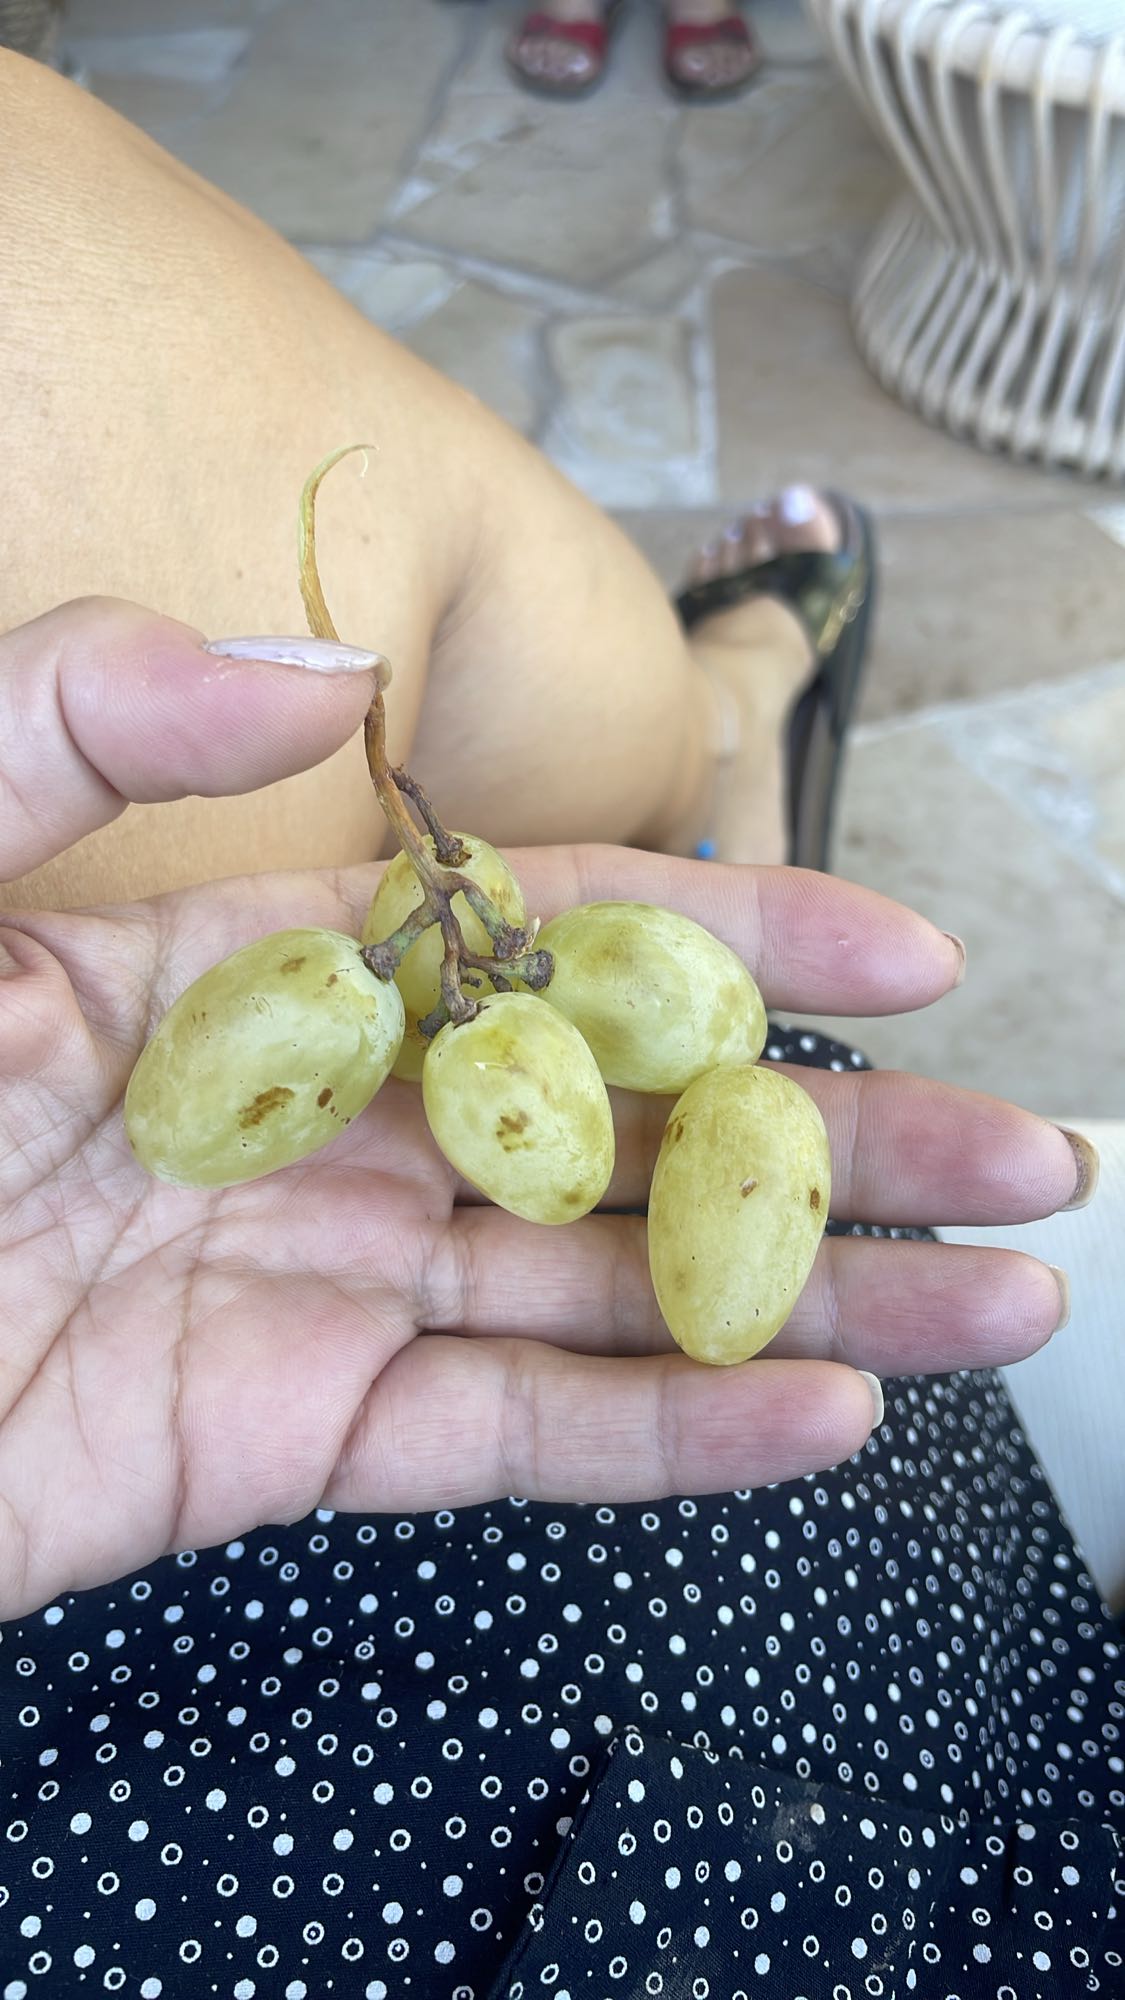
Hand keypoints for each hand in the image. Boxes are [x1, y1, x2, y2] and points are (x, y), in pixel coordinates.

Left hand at [0, 601, 1082, 1620]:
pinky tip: (823, 1414)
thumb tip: (312, 665)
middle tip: (1025, 1152)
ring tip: (1002, 1302)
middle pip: (625, 1119)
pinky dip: (664, 1438)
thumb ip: (82, 720)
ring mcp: (313, 1286)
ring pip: (602, 1289)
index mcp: (262, 963)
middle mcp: (320, 1118)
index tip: (899, 943)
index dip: (731, 930)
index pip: (544, 932)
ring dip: (810, 1299)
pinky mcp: (280, 1442)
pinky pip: (505, 1438)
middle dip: (837, 1137)